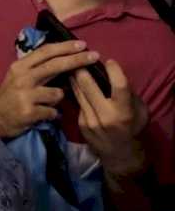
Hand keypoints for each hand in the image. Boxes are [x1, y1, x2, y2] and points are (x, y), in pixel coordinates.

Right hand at [0, 40, 97, 137]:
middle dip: (77, 60)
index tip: (82, 45)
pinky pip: (53, 112)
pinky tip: (42, 115)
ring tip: (45, 104)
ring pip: (58, 94)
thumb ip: (36, 68)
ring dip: (57, 100)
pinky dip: (52, 115)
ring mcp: (25, 95)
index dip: (65, 47)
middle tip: (95, 56)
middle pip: (55, 65)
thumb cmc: (9, 96)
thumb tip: (62, 58)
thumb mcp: (18, 77)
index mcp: (20, 66)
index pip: (45, 52)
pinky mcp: (29, 112)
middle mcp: (22, 78)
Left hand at [72, 60, 148, 177]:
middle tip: (79, 57)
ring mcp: (90, 120)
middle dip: (82, 68)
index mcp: (124, 111)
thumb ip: (127, 94)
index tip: (108, 60)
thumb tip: (112, 74)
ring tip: (71, 64)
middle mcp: (105, 116)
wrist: (119, 153)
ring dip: (74, 76)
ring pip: (78, 92)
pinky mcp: (80, 123)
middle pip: (88, 85)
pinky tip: (72, 82)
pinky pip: (77, 102)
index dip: (114, 71)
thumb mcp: (138, 110)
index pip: (119, 86)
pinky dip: (75, 91)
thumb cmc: (132, 127)